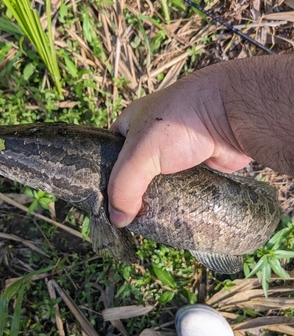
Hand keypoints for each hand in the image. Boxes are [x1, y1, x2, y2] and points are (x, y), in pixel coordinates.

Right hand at [107, 65, 251, 227]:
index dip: (103, 179)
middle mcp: (150, 140)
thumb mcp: (140, 153)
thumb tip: (118, 220)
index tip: (103, 204)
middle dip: (130, 195)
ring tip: (146, 222)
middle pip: (132, 175)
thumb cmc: (180, 121)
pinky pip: (178, 190)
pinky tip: (169, 215)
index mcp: (130, 126)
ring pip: (156, 185)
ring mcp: (174, 155)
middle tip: (125, 218)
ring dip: (153, 200)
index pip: (107, 157)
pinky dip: (174, 202)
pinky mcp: (194, 168)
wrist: (231, 114)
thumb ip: (123, 187)